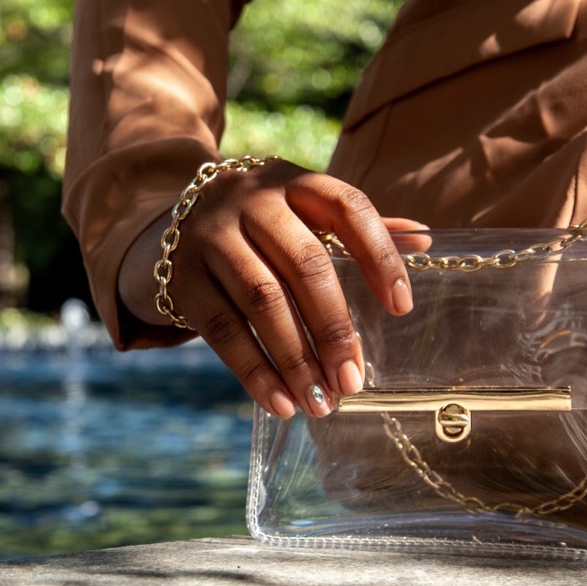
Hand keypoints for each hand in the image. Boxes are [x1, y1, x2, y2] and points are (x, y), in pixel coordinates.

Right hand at [118, 158, 424, 418]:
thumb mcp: (299, 216)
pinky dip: (255, 371)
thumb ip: (355, 228)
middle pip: (303, 264)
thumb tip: (426, 240)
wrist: (160, 234)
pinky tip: (280, 404)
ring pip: (262, 300)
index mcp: (292, 181)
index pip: (347, 207)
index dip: (379, 255)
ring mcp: (208, 237)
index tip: (402, 307)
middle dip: (334, 328)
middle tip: (354, 381)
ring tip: (320, 402)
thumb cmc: (254, 231)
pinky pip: (222, 330)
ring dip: (296, 359)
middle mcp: (249, 200)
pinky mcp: (179, 278)